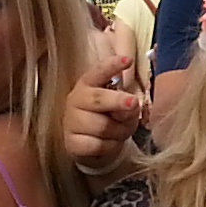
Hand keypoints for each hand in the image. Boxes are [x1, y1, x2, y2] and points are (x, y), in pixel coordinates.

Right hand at [61, 39, 143, 170]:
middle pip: (98, 99)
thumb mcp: (120, 106)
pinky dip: (112, 146)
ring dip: (120, 131)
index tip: (128, 60)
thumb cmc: (108, 118)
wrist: (91, 146)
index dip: (112, 66)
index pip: (99, 72)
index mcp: (88, 83)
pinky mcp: (72, 143)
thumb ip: (125, 101)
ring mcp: (71, 122)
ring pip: (103, 126)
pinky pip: (99, 145)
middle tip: (133, 102)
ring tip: (122, 131)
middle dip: (117, 101)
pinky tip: (111, 143)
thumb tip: (129, 107)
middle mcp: (76, 99)